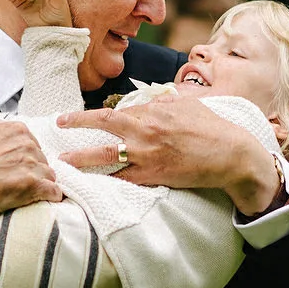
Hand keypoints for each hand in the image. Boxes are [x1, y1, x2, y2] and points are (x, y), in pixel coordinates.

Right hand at [0, 121, 61, 270]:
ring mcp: (31, 165)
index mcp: (15, 130)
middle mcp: (26, 144)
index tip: (16, 169)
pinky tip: (40, 202)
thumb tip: (5, 131)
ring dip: (40, 185)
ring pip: (49, 176)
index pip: (33, 144)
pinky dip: (49, 198)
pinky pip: (54, 192)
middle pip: (42, 160)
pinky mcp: (33, 186)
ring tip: (24, 195)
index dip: (25, 159)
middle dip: (33, 172)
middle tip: (17, 184)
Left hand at [56, 96, 284, 215]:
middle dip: (77, 123)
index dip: (90, 115)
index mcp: (152, 112)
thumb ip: (164, 103)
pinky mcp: (153, 176)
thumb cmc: (212, 128)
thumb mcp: (187, 106)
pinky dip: (106, 183)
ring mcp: (147, 155)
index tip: (71, 117)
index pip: (115, 112)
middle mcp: (145, 131)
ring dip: (81, 158)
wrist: (231, 154)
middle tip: (57, 125)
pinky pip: (123, 180)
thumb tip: (149, 101)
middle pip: (103, 125)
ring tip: (62, 161)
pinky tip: (90, 186)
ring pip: (106, 156)